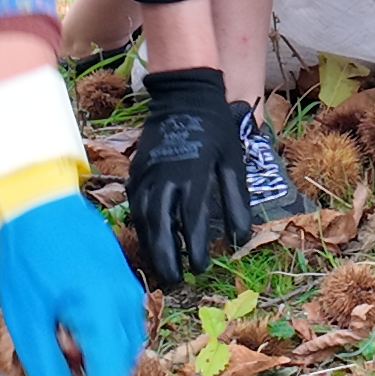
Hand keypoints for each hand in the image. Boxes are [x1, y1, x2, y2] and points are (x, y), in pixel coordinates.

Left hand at [0, 193, 145, 375]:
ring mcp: (130, 302)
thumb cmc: (28, 260)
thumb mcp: (27, 325)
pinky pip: (111, 338)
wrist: (41, 199)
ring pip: (111, 361)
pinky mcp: (123, 293)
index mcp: (104, 324)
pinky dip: (88, 355)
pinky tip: (59, 348)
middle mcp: (128, 316)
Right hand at [123, 66, 245, 288]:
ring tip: (160, 267)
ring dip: (150, 246)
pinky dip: (141, 226)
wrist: (184, 95)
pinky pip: (134, 205)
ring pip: (142, 218)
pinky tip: (149, 240)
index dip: (195, 248)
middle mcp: (164, 177)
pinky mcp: (136, 171)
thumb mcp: (233, 162)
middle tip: (174, 281)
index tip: (200, 268)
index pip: (191, 221)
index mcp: (192, 175)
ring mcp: (146, 174)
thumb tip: (240, 239)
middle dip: (165, 256)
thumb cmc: (215, 129)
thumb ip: (236, 201)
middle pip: (160, 226)